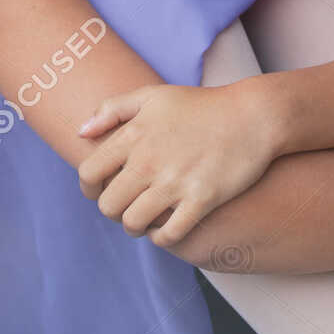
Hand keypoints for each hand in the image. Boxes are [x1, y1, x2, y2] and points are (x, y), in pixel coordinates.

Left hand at [76, 78, 279, 247]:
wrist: (253, 116)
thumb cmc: (201, 105)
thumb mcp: (153, 95)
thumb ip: (112, 109)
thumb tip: (81, 133)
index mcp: (134, 135)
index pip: (88, 174)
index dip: (90, 188)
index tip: (101, 190)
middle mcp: (149, 160)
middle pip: (108, 205)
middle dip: (113, 210)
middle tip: (127, 206)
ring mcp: (176, 182)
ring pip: (133, 223)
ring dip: (136, 226)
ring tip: (146, 219)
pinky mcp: (202, 199)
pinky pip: (170, 234)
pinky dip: (164, 238)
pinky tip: (168, 228)